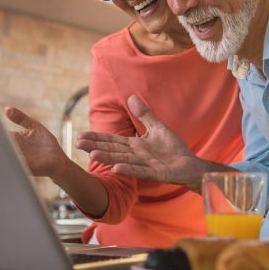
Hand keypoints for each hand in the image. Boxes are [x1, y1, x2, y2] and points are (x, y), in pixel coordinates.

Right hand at [4, 106, 67, 179]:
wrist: (59, 159)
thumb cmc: (45, 142)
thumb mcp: (33, 126)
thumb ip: (20, 118)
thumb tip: (7, 108)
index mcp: (13, 140)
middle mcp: (13, 150)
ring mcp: (19, 159)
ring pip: (4, 155)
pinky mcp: (28, 166)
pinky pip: (16, 162)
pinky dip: (11, 158)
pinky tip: (9, 153)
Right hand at [75, 95, 208, 189]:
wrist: (190, 164)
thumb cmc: (173, 149)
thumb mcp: (158, 128)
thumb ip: (144, 114)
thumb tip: (131, 97)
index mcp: (136, 145)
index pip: (113, 140)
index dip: (97, 137)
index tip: (79, 135)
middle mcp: (137, 155)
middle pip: (113, 150)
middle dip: (96, 146)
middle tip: (77, 143)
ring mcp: (145, 165)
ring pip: (123, 160)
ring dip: (108, 157)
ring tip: (92, 154)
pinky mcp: (155, 172)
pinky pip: (140, 170)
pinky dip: (129, 169)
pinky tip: (116, 168)